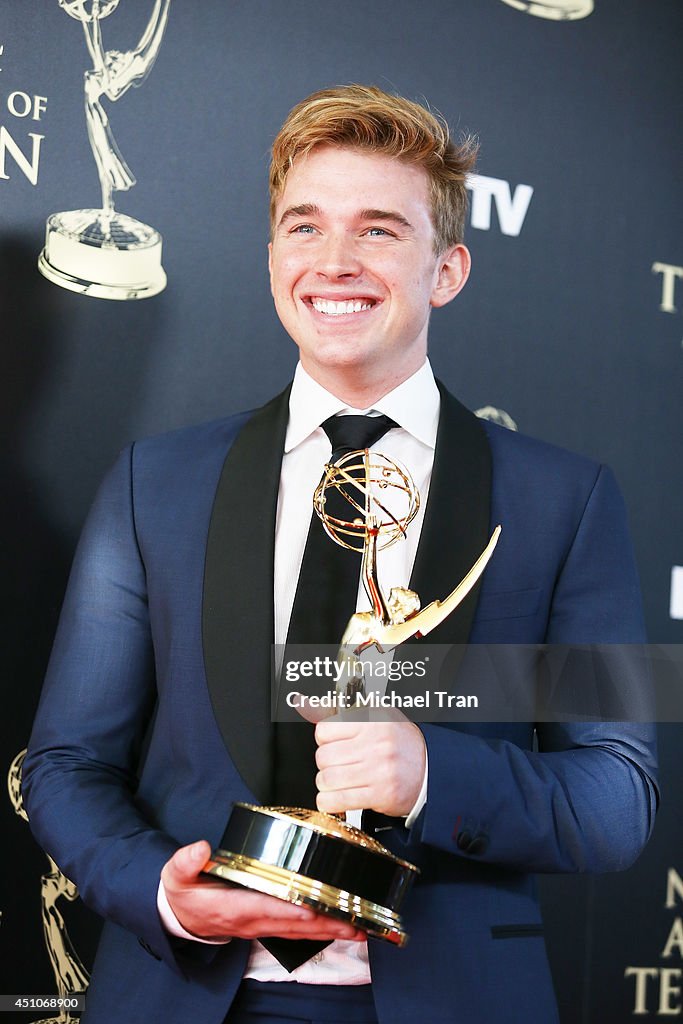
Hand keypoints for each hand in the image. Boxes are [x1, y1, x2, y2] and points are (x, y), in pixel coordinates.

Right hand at [161, 841, 365, 941]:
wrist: (181, 917)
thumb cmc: (184, 894)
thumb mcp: (175, 876)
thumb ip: (185, 862)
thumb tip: (200, 849)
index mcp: (232, 907)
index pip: (266, 909)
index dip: (289, 910)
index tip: (312, 908)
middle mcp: (252, 921)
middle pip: (294, 925)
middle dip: (324, 924)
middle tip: (354, 922)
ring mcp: (261, 926)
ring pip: (301, 931)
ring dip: (329, 930)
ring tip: (358, 926)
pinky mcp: (267, 924)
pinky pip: (298, 930)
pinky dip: (320, 929)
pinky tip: (340, 925)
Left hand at [310, 710, 425, 816]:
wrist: (431, 771)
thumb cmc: (401, 744)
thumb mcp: (377, 718)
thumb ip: (341, 713)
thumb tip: (305, 704)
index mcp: (373, 721)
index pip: (325, 730)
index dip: (325, 740)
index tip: (333, 744)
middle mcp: (376, 744)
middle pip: (324, 757)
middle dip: (325, 764)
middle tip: (337, 765)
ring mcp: (378, 770)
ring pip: (327, 779)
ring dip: (326, 784)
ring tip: (337, 781)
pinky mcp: (379, 794)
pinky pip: (337, 800)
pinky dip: (328, 802)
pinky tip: (334, 798)